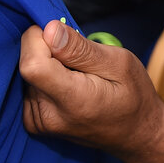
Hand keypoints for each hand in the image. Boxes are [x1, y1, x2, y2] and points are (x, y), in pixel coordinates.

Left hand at [19, 21, 163, 162]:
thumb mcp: (119, 63)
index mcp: (72, 101)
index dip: (40, 39)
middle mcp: (49, 116)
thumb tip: (49, 29)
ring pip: (28, 73)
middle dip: (48, 49)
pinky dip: (45, 77)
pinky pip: (29, 86)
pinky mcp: (34, 123)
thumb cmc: (133, 95)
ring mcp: (39, 123)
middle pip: (28, 65)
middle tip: (80, 57)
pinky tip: (68, 84)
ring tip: (79, 74)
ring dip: (48, 64)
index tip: (62, 33)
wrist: (135, 133)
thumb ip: (81, 48)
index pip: (32, 64)